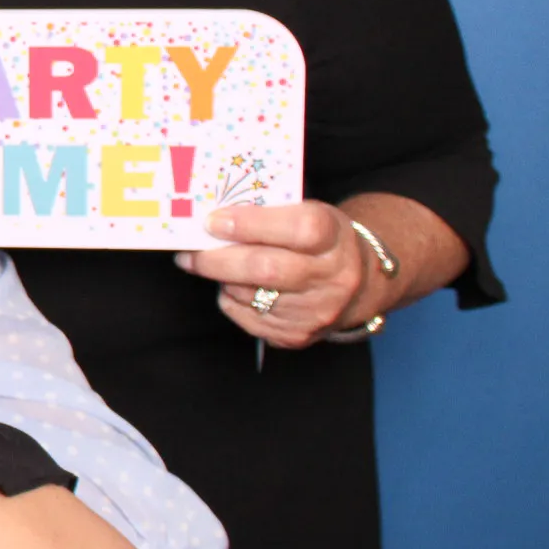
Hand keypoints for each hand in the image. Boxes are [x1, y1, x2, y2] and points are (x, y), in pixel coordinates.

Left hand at [176, 201, 368, 349]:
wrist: (359, 285)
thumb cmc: (320, 242)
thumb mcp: (308, 215)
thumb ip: (267, 213)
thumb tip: (212, 217)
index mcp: (334, 237)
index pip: (298, 229)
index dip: (251, 224)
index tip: (213, 221)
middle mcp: (332, 277)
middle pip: (266, 269)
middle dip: (217, 260)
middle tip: (189, 253)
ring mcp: (316, 310)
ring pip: (250, 295)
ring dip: (222, 279)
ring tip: (213, 266)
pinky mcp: (298, 335)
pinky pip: (247, 318)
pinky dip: (232, 300)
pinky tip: (236, 287)